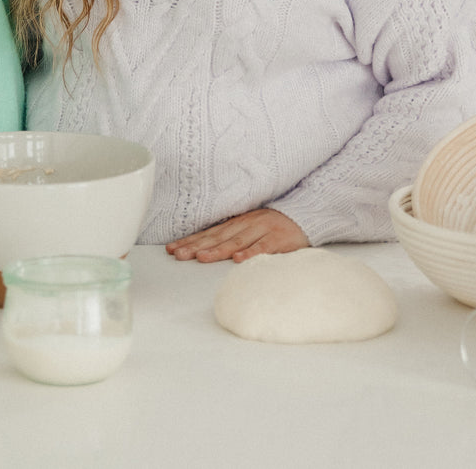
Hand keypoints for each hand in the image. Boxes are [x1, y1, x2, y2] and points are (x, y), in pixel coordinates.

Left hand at [165, 208, 308, 263]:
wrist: (304, 216)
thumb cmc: (273, 226)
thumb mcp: (249, 226)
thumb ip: (230, 235)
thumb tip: (204, 247)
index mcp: (237, 222)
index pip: (210, 232)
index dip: (190, 240)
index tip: (171, 249)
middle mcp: (246, 224)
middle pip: (218, 236)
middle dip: (196, 246)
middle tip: (178, 255)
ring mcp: (262, 230)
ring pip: (236, 241)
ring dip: (217, 250)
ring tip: (201, 258)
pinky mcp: (278, 239)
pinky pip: (263, 247)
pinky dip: (250, 253)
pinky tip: (237, 260)